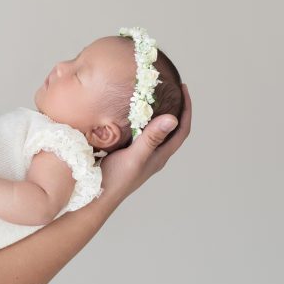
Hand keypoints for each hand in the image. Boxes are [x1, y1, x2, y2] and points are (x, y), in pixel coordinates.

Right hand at [97, 84, 191, 206]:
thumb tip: (173, 119)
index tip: (183, 88)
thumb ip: (151, 138)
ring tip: (151, 95)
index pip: (182, 130)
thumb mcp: (135, 156)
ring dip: (157, 112)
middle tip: (169, 87)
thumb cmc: (116, 180)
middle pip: (171, 129)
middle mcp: (154, 154)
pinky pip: (140, 133)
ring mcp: (141, 154)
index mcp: (161, 155)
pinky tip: (130, 112)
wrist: (96, 196)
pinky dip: (140, 119)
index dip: (187, 109)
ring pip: (155, 130)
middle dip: (174, 107)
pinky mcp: (128, 153)